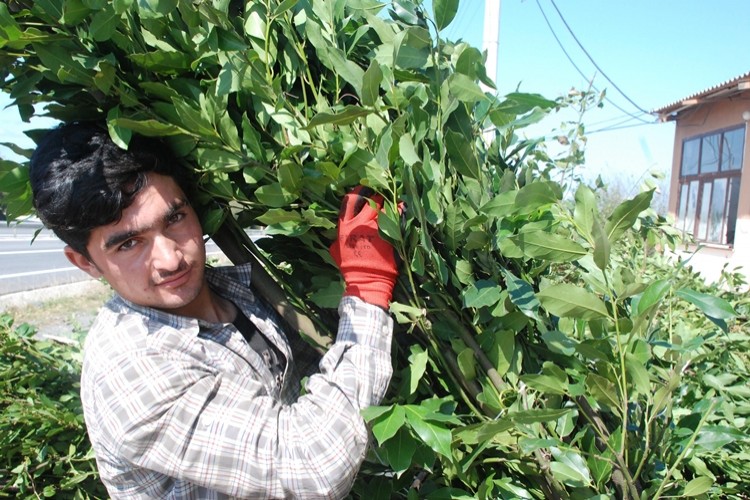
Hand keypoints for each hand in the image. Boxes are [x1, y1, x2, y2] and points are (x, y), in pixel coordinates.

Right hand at [330, 186, 398, 309]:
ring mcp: (377, 227)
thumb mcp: (337, 250)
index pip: (350, 200)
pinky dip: (400, 209)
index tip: (363, 188)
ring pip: (384, 206)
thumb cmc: (351, 268)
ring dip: (388, 202)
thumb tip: (338, 230)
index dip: (357, 191)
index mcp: (346, 226)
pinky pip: (397, 216)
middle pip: (370, 199)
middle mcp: (360, 223)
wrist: (367, 281)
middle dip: (376, 196)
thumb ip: (339, 236)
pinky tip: (402, 207)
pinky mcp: (390, 234)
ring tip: (392, 200)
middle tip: (381, 197)